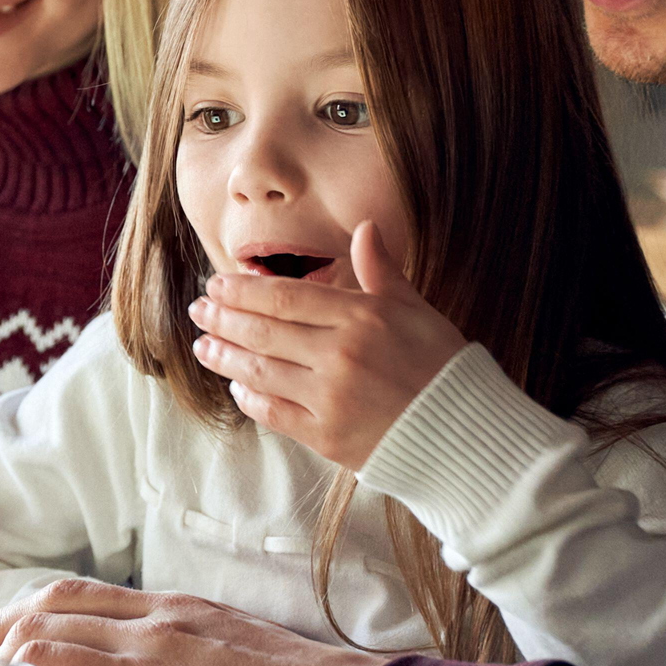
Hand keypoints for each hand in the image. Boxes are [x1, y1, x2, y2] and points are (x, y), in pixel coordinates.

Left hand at [188, 221, 468, 472]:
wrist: (467, 433)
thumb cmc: (443, 366)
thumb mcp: (415, 310)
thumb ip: (381, 271)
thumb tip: (365, 228)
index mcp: (362, 318)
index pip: (286, 297)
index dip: (244, 290)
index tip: (217, 284)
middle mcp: (341, 356)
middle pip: (264, 332)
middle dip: (224, 318)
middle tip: (198, 309)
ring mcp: (331, 399)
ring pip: (261, 372)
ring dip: (226, 356)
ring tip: (203, 345)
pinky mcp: (328, 438)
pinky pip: (275, 414)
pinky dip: (251, 400)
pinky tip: (237, 388)